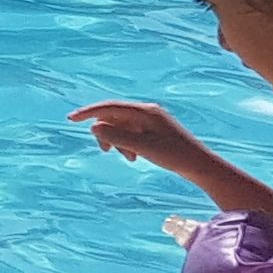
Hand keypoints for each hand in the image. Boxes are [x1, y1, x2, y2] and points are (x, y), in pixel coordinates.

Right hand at [75, 101, 217, 183]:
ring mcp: (152, 121)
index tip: (70, 119)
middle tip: (105, 151)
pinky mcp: (156, 132)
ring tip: (128, 158)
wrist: (201, 166)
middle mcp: (148, 112)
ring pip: (123, 126)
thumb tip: (94, 127)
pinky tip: (134, 157)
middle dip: (106, 133)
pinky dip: (127, 143)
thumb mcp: (142, 147)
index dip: (88, 113)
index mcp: (145, 112)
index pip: (110, 107)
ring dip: (118, 141)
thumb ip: (117, 136)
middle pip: (115, 116)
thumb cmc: (174, 156)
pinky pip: (132, 133)